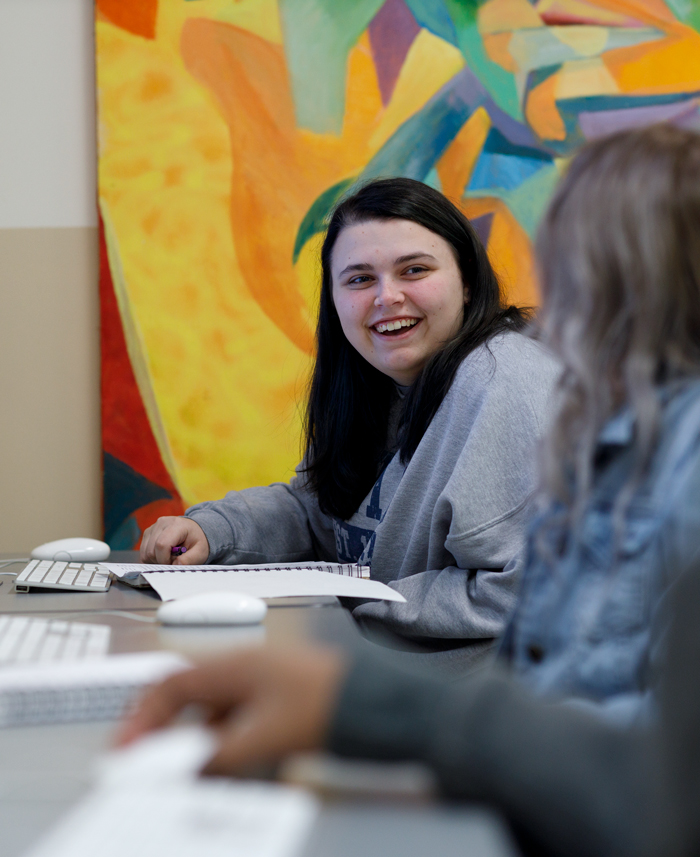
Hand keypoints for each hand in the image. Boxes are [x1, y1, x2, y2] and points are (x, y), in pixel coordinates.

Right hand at [115, 646, 347, 774]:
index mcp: (233, 666)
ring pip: (209, 706)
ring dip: (190, 733)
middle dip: (161, 723)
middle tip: (142, 755)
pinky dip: (217, 736)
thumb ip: (220, 755)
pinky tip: (218, 760)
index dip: (144, 716)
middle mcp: (241, 667)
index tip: (126, 748)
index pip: (173, 685)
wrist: (376, 699)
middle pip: (187, 691)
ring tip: (178, 767)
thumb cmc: (324, 704)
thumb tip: (183, 770)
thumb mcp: (266, 736)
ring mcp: (258, 679)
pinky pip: (232, 714)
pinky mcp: (273, 695)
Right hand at [139, 516, 209, 564]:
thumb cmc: (197, 541)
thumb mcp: (200, 552)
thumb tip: (175, 565)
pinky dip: (152, 557)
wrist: (194, 531)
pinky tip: (163, 554)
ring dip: (155, 560)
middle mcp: (161, 523)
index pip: (161, 544)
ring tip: (169, 556)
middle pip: (151, 550)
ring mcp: (152, 527)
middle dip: (161, 561)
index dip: (165, 559)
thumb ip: (189, 560)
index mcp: (176, 525)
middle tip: (174, 559)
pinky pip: (143, 552)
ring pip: (145, 552)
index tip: (174, 563)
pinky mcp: (147, 533)